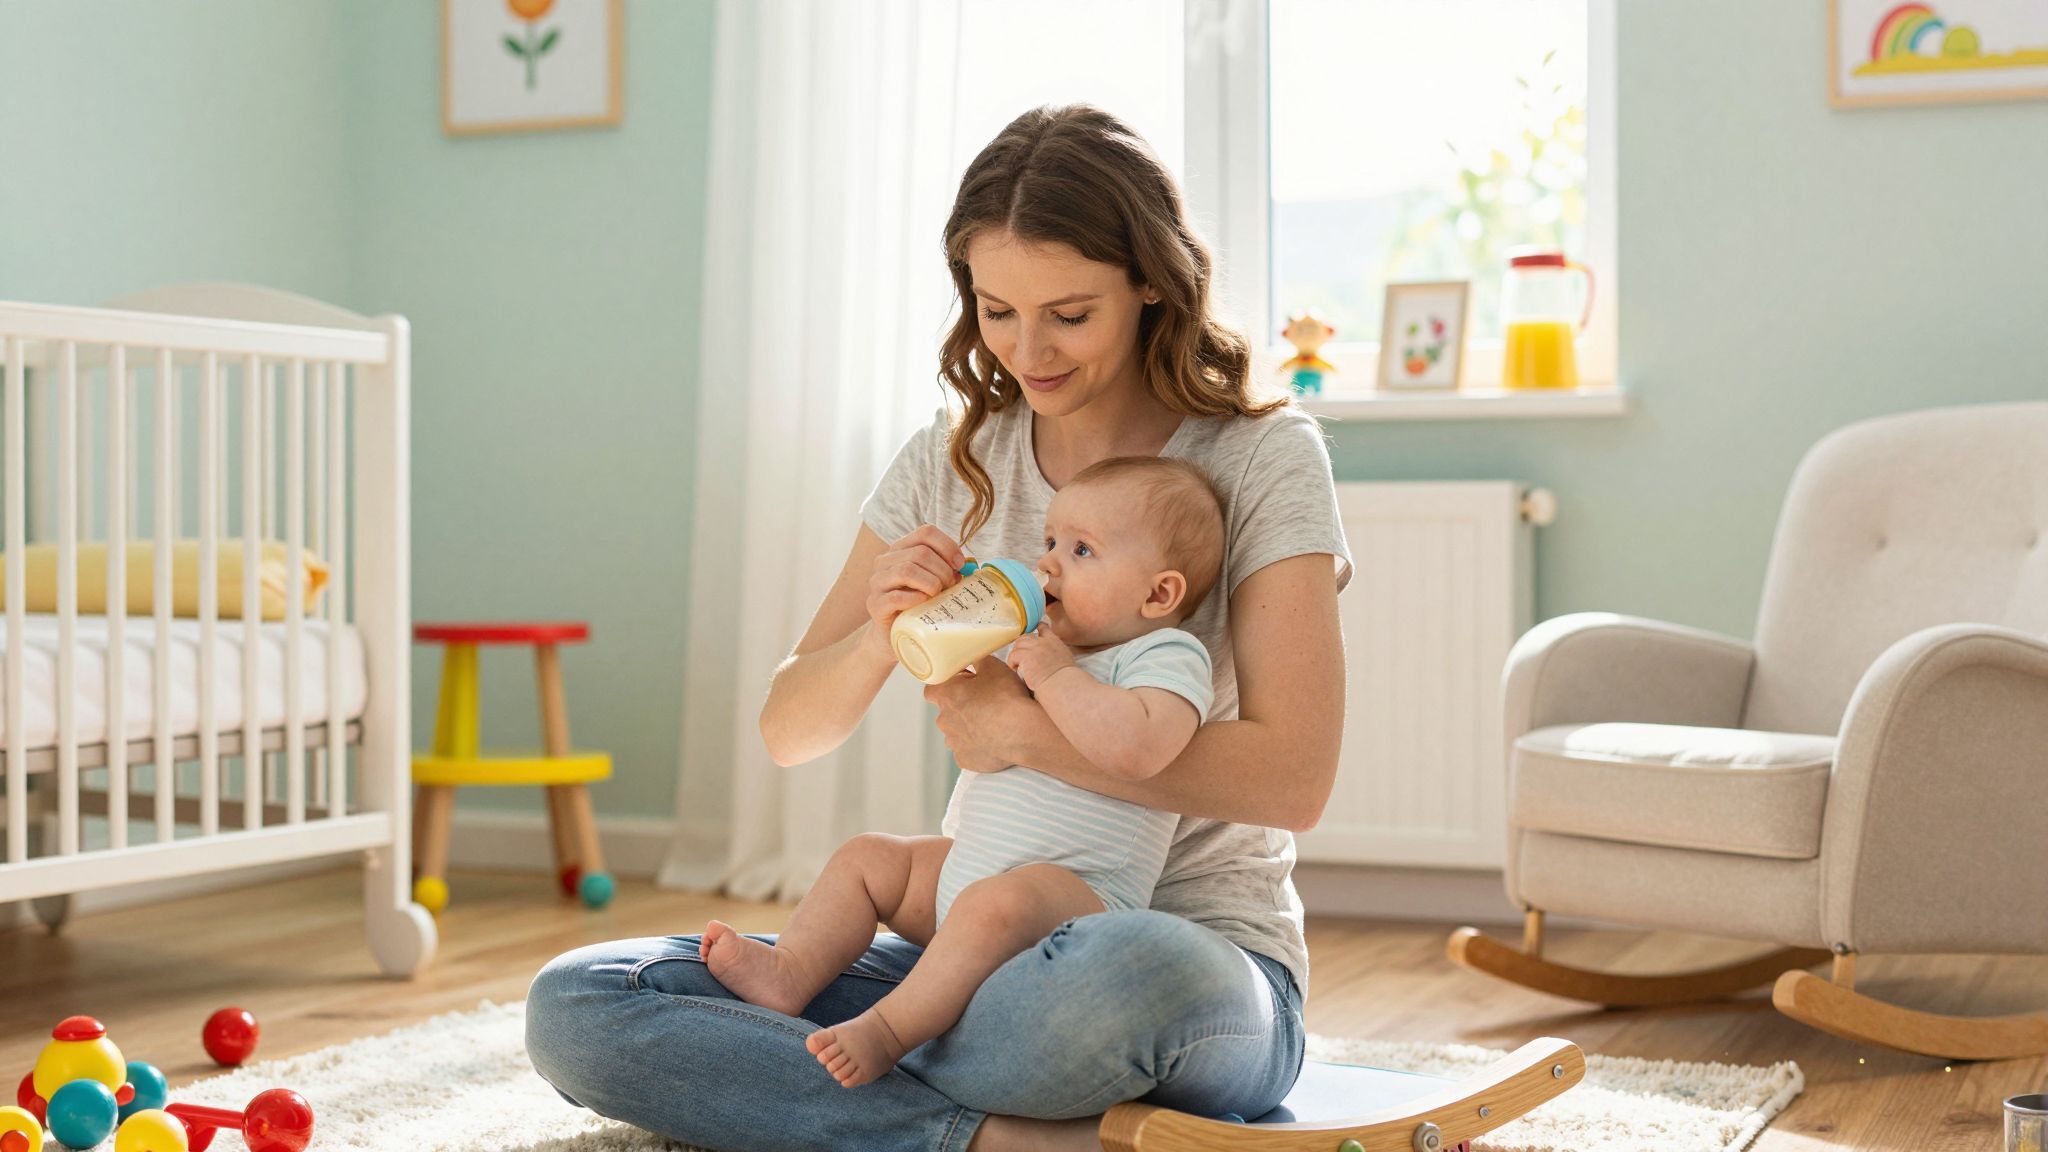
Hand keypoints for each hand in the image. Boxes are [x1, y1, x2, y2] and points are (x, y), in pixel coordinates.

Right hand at [863, 525, 965, 660]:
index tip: (960, 565)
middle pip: (920, 552)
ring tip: (938, 595)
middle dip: (943, 570)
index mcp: (901, 549)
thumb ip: (948, 570)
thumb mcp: (935, 582)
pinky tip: (924, 604)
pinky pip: (897, 596)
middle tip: (951, 586)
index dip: (947, 546)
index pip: (925, 532)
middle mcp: (885, 561)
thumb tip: (968, 566)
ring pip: (907, 570)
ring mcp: (877, 582)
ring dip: (931, 583)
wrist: (894, 635)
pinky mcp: (875, 604)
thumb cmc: (919, 605)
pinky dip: (917, 599)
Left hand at [925, 657, 1035, 772]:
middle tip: (984, 701)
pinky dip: (977, 745)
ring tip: (992, 722)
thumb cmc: (1007, 699)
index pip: (931, 688)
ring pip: (956, 731)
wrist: (1024, 733)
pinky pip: (967, 750)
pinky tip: (994, 738)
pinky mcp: (965, 760)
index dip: (946, 685)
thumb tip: (972, 657)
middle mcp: (945, 720)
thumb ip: (976, 659)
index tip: (962, 684)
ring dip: (969, 726)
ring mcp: (954, 743)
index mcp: (947, 696)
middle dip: (961, 706)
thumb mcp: (993, 667)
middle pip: (947, 711)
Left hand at [1006, 624, 1077, 691]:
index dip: (1037, 629)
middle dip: (1021, 645)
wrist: (1061, 682)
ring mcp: (1034, 648)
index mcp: (1054, 642)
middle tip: (1020, 656)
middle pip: (1026, 636)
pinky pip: (1013, 655)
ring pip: (1018, 644)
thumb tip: (1050, 658)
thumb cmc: (1064, 677)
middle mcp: (1043, 642)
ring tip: (1016, 664)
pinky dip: (1012, 662)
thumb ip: (1056, 653)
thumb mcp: (1065, 659)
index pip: (1044, 629)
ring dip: (1016, 654)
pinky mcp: (1025, 656)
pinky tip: (1014, 668)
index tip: (1033, 631)